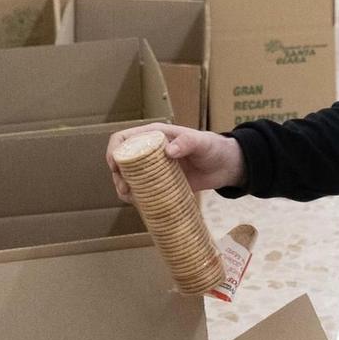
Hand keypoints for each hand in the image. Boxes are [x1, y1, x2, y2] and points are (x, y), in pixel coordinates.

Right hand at [107, 123, 246, 201]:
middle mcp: (149, 152)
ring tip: (130, 197)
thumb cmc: (212, 148)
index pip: (124, 138)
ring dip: (122, 188)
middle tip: (124, 188)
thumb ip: (188, 142)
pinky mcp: (159, 185)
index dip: (114, 150)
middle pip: (121, 161)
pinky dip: (135, 198)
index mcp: (153, 136)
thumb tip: (169, 151)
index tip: (115, 165)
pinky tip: (138, 203)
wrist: (224, 166)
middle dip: (116, 175)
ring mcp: (152, 170)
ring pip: (127, 178)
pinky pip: (140, 191)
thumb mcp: (201, 142)